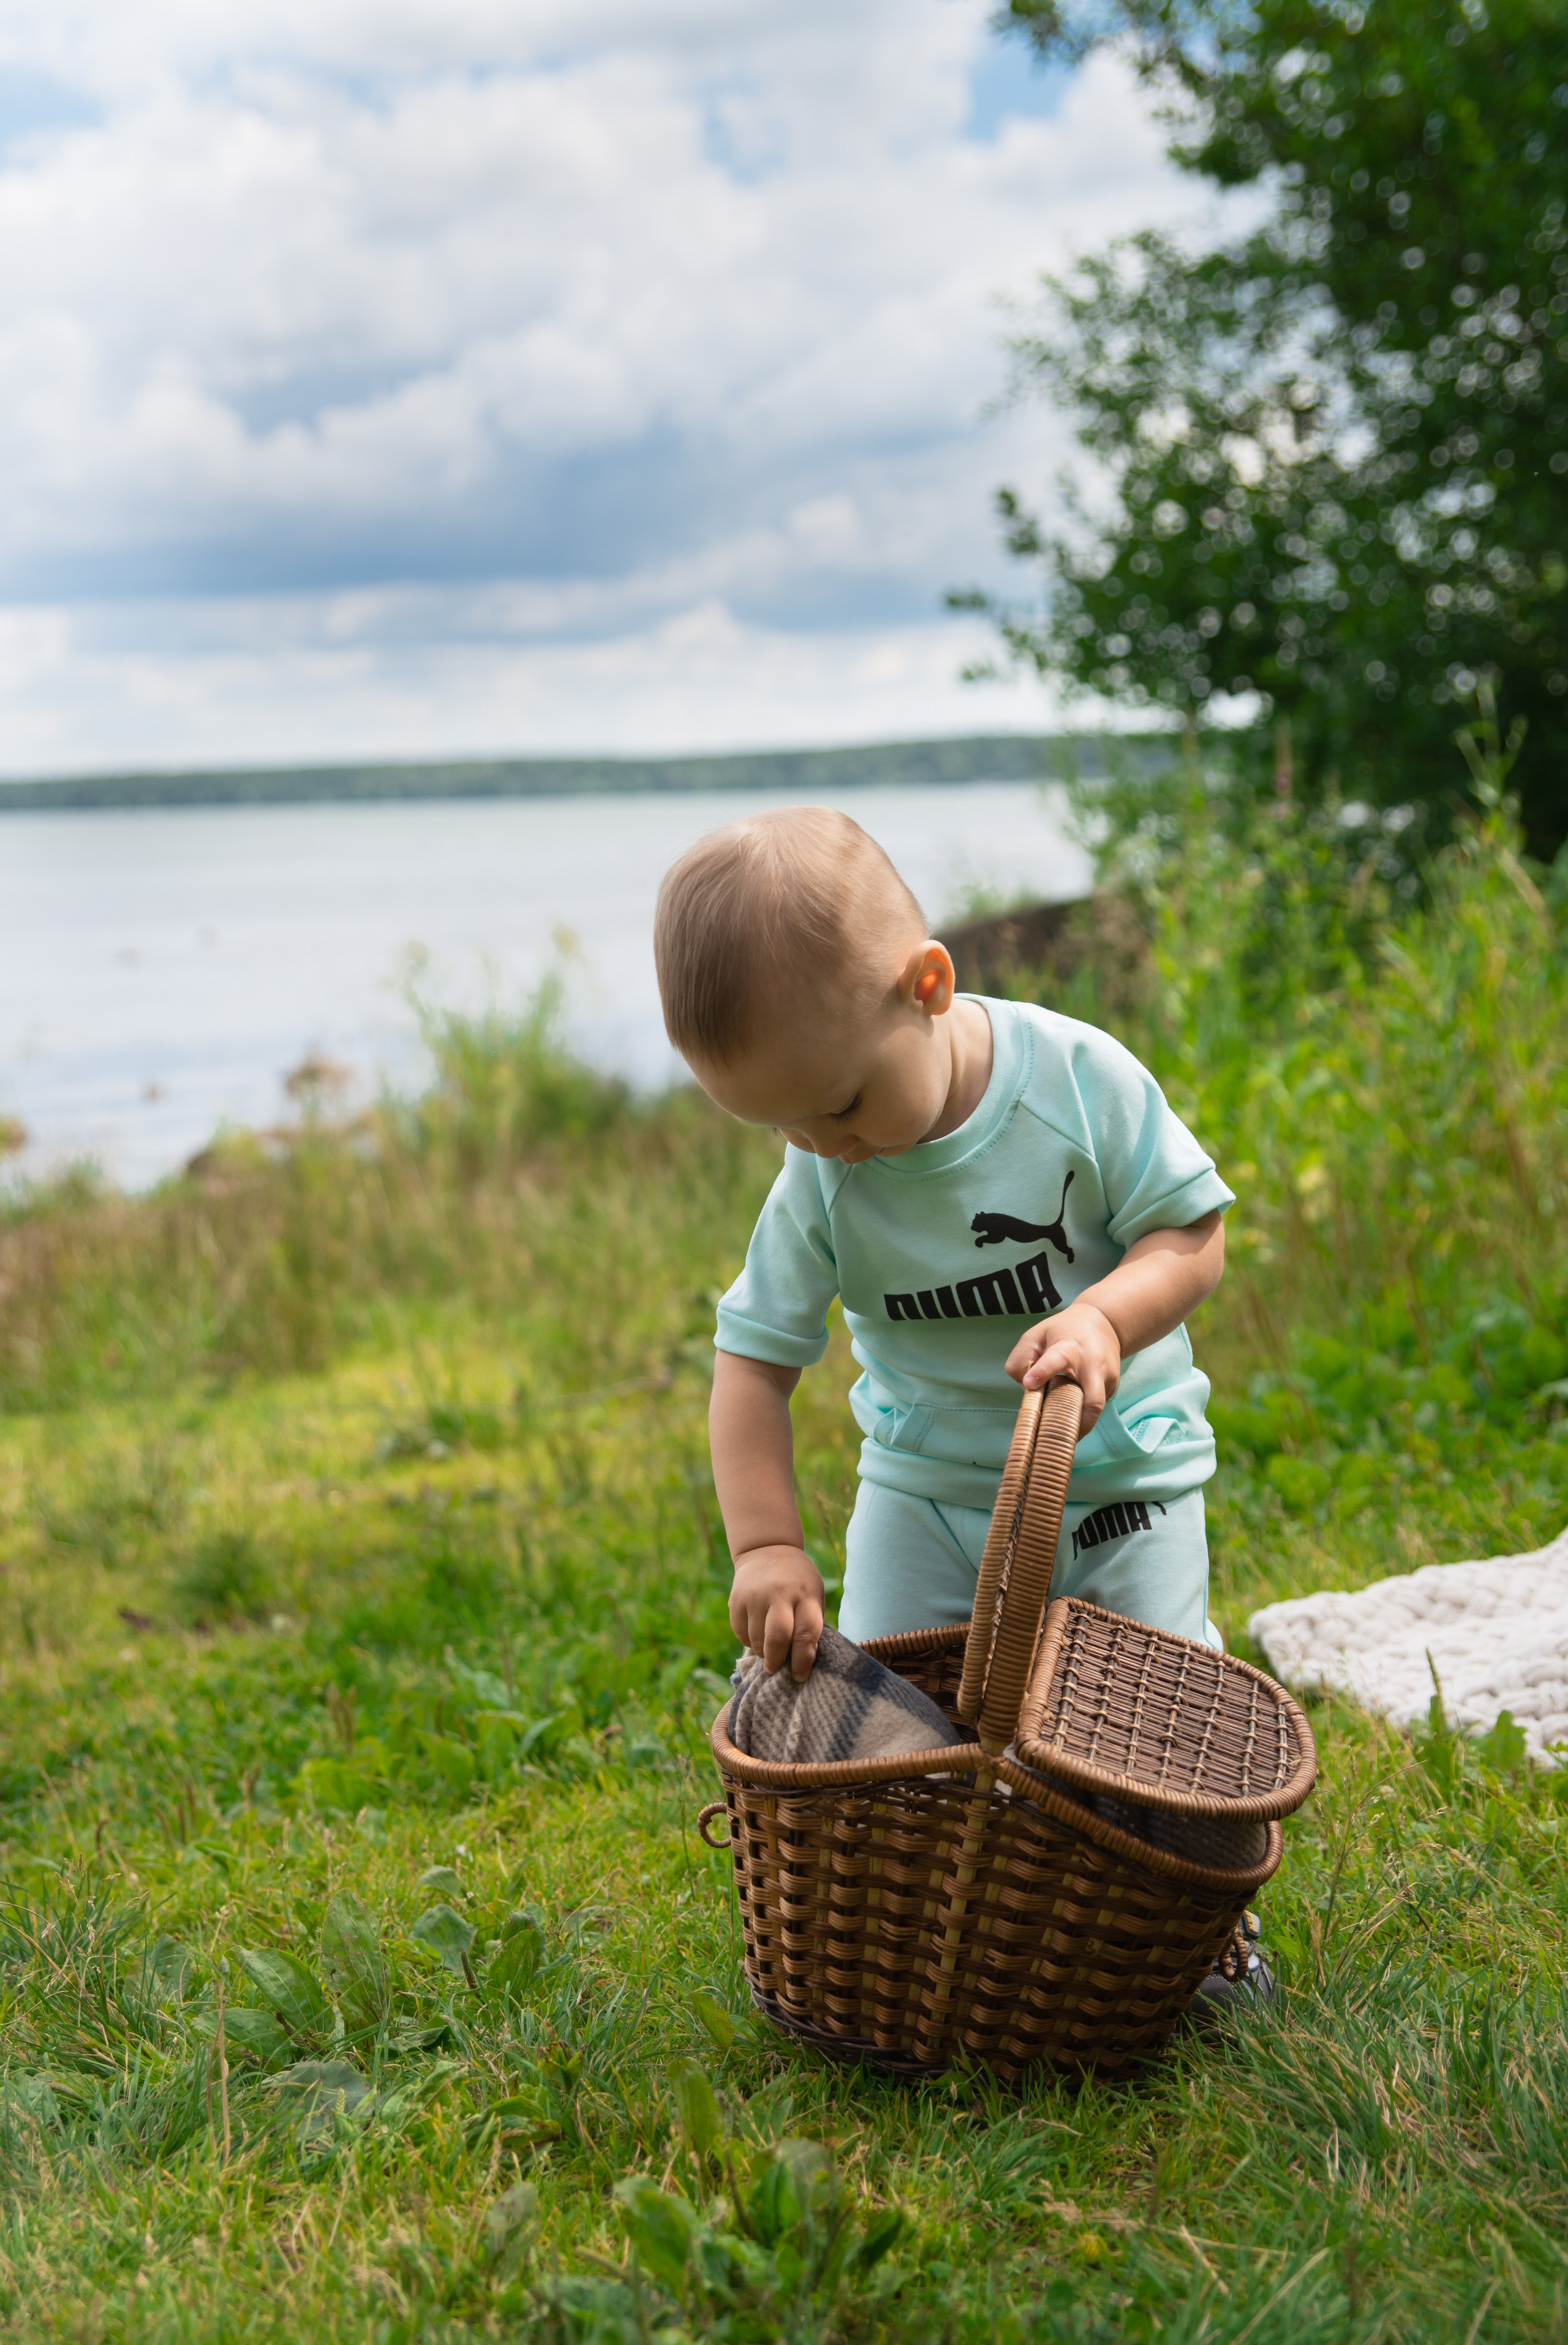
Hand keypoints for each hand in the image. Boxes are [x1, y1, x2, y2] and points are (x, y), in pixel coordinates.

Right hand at [730, 1545, 824, 1680]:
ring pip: (757, 1640)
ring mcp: (755, 1596)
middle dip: (777, 1661)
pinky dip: (749, 1641)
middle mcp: (779, 1594)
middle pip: (777, 1638)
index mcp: (805, 1594)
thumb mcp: (813, 1595)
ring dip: (763, 1653)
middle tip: (776, 1670)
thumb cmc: (798, 1582)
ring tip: (768, 1652)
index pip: (805, 1634)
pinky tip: (756, 1635)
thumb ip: (810, 1625)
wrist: (767, 1549)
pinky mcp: (736, 1599)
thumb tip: (803, 1664)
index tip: (800, 1676)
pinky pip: (741, 1633)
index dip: (803, 1661)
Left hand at [1004, 1302, 1121, 1435]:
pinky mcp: (1112, 1390)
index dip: (1042, 1372)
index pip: (1057, 1360)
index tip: (1029, 1384)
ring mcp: (1106, 1380)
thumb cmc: (1063, 1331)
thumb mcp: (1036, 1335)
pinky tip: (1067, 1417)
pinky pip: (1094, 1408)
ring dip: (1077, 1425)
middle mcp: (1093, 1366)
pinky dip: (1080, 1416)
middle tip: (1056, 1440)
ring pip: (1095, 1410)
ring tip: (1058, 1435)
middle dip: (1077, 1425)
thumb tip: (1025, 1387)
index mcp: (1069, 1348)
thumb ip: (1021, 1359)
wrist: (1104, 1324)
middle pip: (1093, 1402)